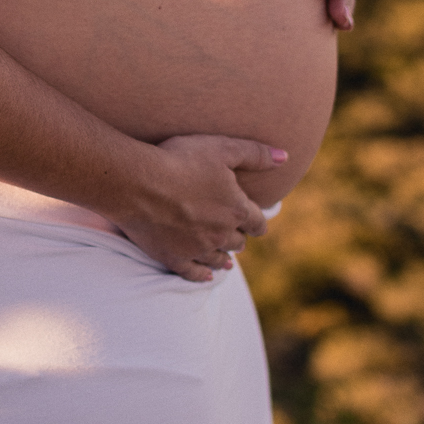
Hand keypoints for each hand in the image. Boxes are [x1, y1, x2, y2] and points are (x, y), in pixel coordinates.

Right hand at [112, 134, 287, 281]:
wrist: (139, 183)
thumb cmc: (182, 160)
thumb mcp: (223, 148)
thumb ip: (255, 154)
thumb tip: (284, 157)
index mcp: (235, 209)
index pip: (257, 222)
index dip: (258, 221)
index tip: (257, 222)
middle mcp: (220, 234)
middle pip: (238, 241)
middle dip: (239, 236)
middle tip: (236, 233)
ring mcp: (197, 249)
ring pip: (219, 259)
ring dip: (224, 257)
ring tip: (227, 259)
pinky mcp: (173, 258)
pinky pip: (193, 274)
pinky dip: (202, 275)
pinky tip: (207, 275)